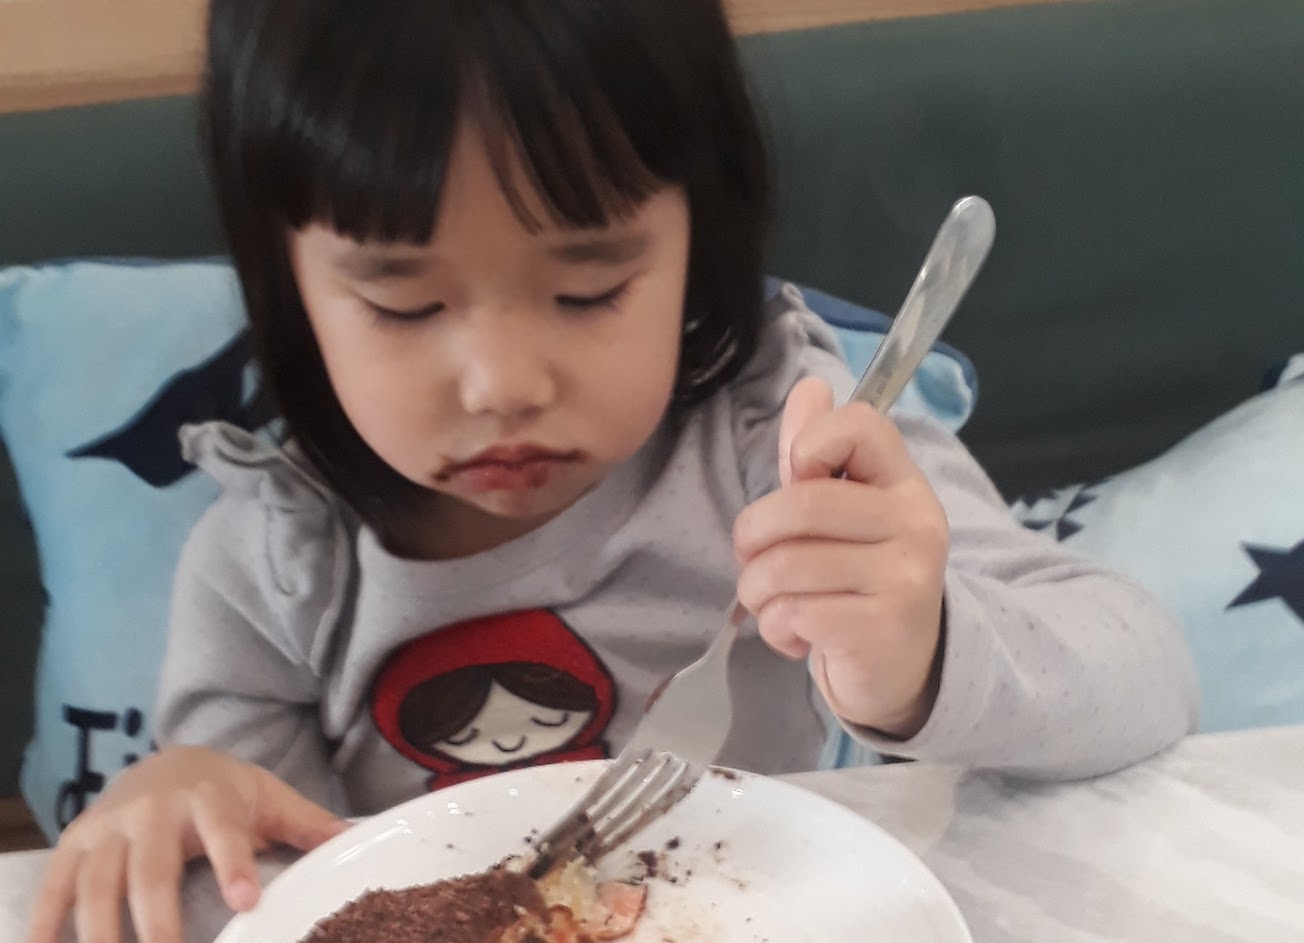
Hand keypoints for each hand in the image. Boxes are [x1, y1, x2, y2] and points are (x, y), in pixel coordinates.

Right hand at [29, 746, 347, 942]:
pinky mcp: (76, 843)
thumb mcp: (270, 798)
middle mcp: (153, 810)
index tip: (246, 902)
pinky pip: (56, 886)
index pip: (222, 831)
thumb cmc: (226, 791)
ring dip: (99, 932)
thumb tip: (360, 836)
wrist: (169, 761)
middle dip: (156, 917)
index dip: (233, 864)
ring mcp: (109, 826)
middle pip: (150, 868)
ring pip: (98, 882)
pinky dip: (48, 922)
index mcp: (209, 797)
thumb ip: (309, 823)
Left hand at [734, 377, 948, 737]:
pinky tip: (795, 634)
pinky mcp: (882, 629)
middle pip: (802, 504)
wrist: (900, 667)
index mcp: (903, 482)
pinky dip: (776, 627)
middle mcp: (916, 522)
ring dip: (757, 591)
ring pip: (788, 565)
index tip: (799, 482)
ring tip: (772, 603)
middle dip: (752, 537)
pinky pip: (796, 613)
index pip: (860, 425)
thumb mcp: (839, 510)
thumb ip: (816, 452)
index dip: (809, 446)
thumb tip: (810, 387)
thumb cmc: (857, 578)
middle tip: (752, 560)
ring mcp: (905, 577)